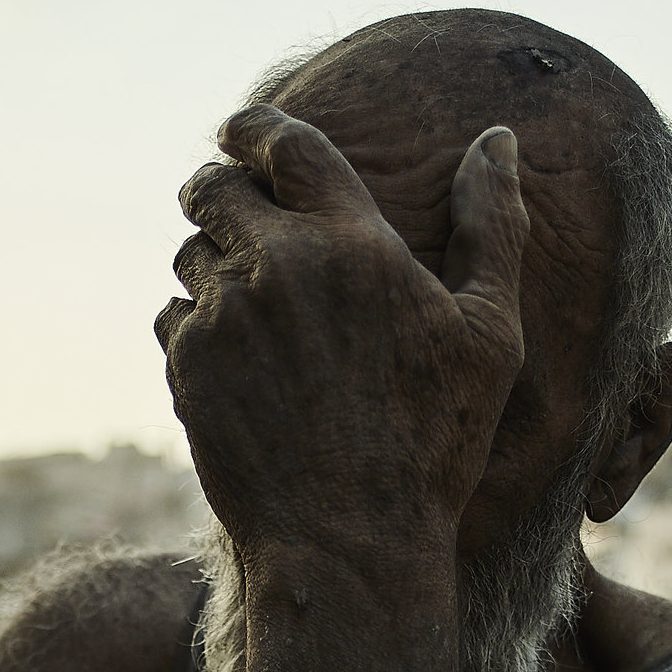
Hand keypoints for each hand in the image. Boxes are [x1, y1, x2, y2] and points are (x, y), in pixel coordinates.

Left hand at [156, 105, 527, 562]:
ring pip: (190, 254)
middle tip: (231, 209)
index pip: (284, 143)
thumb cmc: (434, 443)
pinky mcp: (186, 367)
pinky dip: (194, 326)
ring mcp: (224, 316)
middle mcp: (280, 265)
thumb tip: (498, 140)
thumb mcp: (489, 334)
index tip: (238, 129)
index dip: (253, 126)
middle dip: (219, 189)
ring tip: (247, 301)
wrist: (349, 545)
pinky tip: (236, 362)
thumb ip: (493, 226)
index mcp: (356, 241)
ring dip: (210, 262)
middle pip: (215, 188)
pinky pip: (172, 316)